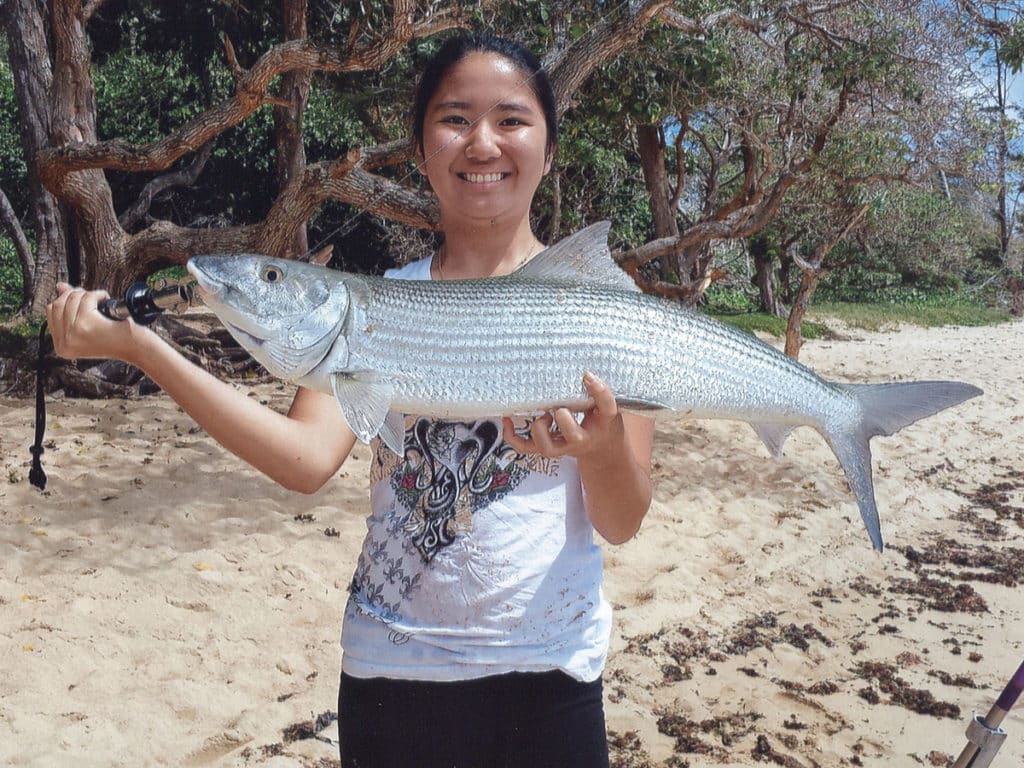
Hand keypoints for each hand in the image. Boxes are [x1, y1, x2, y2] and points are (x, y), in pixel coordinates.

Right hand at [45, 283, 142, 362]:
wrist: (137, 347)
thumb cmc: (117, 337)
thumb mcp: (89, 324)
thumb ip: (72, 307)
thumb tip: (60, 286)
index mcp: (61, 347)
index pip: (51, 312)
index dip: (65, 300)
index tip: (79, 299)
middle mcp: (64, 343)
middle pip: (59, 303)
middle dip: (75, 295)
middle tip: (91, 299)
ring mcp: (73, 334)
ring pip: (72, 299)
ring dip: (88, 295)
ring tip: (100, 302)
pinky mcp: (86, 324)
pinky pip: (86, 298)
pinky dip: (98, 294)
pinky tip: (106, 300)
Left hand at [502, 372, 624, 460]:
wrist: (601, 448)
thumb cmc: (601, 420)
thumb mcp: (606, 403)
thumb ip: (597, 391)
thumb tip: (583, 372)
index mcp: (603, 423)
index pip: (608, 408)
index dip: (599, 391)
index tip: (587, 375)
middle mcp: (583, 439)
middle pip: (573, 435)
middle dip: (563, 418)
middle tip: (560, 406)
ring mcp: (564, 447)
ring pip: (547, 447)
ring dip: (540, 428)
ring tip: (545, 415)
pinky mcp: (549, 449)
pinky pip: (526, 448)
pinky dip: (513, 436)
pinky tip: (507, 419)